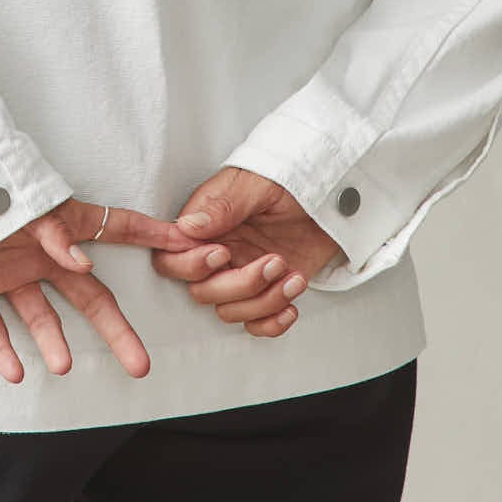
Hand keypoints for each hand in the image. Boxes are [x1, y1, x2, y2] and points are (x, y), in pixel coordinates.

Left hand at [0, 197, 209, 383]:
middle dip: (116, 330)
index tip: (188, 247)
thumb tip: (83, 264)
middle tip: (140, 365)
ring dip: (52, 343)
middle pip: (89, 297)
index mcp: (62, 226)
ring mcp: (9, 274)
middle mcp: (43, 256)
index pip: (117, 230)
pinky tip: (15, 374)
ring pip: (39, 316)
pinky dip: (2, 350)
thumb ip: (55, 236)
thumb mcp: (27, 206)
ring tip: (63, 367)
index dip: (151, 237)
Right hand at [151, 166, 345, 337]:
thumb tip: (188, 225)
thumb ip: (224, 206)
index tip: (223, 254)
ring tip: (292, 278)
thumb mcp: (257, 185)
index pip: (173, 258)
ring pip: (230, 310)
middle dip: (239, 285)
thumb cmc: (289, 178)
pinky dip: (272, 323)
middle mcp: (219, 252)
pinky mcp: (267, 291)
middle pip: (202, 291)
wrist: (329, 193)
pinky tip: (291, 306)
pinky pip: (256, 323)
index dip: (192, 265)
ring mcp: (242, 274)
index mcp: (206, 225)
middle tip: (273, 262)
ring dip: (263, 302)